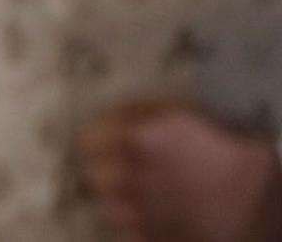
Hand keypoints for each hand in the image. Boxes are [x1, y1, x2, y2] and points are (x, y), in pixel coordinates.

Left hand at [80, 102, 281, 241]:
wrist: (255, 197)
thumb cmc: (221, 149)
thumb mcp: (177, 114)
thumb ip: (135, 114)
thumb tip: (107, 118)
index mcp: (134, 141)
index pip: (86, 140)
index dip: (99, 140)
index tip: (107, 142)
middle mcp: (129, 177)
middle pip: (93, 174)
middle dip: (105, 169)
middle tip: (123, 168)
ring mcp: (139, 212)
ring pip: (106, 204)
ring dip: (117, 197)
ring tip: (141, 191)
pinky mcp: (149, 238)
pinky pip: (125, 228)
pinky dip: (135, 221)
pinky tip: (154, 211)